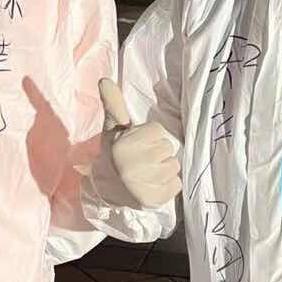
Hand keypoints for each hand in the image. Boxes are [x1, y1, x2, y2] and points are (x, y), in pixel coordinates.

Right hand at [99, 78, 181, 207]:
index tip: (136, 144)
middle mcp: (131, 167)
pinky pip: (176, 185)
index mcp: (122, 146)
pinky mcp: (152, 201)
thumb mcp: (113, 127)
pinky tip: (152, 184)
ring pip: (174, 166)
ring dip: (164, 168)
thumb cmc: (115, 151)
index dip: (149, 136)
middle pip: (168, 148)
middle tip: (142, 159)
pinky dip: (168, 184)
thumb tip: (104, 79)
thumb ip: (113, 103)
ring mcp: (142, 186)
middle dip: (158, 151)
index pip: (158, 131)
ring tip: (147, 172)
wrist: (107, 187)